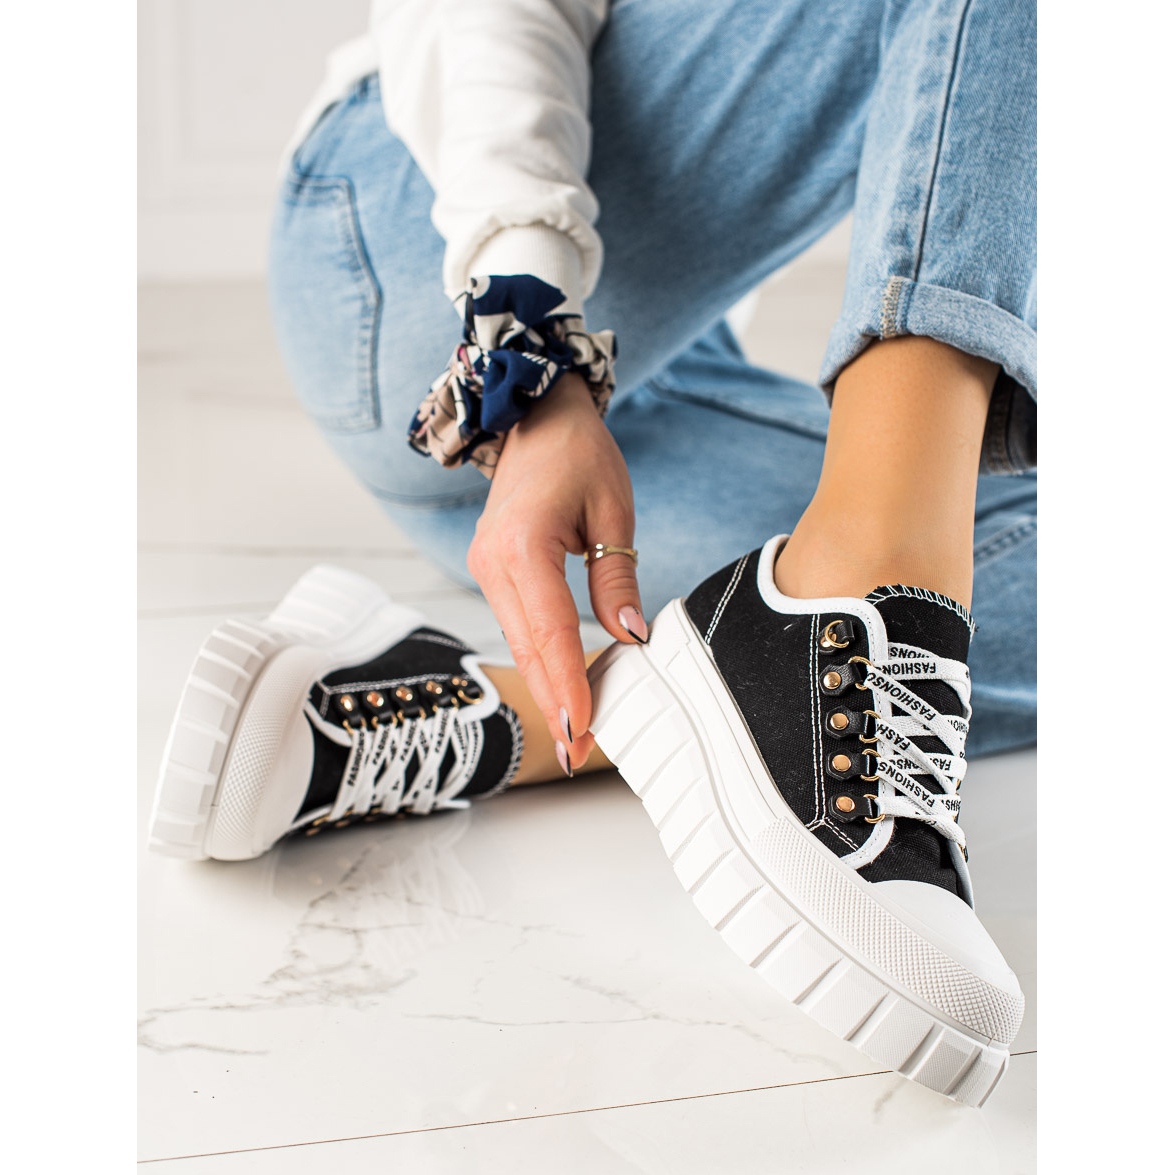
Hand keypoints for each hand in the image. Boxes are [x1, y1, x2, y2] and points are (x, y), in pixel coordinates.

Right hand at [467, 372, 645, 769]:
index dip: (569, 684)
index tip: (586, 728)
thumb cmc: (580, 455)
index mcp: (523, 545)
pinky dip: (540, 658)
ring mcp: (485, 568)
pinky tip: (562, 686)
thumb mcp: (613, 511)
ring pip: (519, 642)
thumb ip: (618, 577)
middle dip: (555, 702)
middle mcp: (492, 562)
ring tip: (576, 731)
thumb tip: (630, 636)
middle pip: (528, 648)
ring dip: (546, 686)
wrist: (535, 418)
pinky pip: (518, 625)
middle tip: (581, 752)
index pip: (550, 631)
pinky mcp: (491, 571)